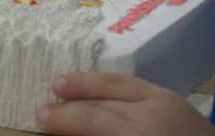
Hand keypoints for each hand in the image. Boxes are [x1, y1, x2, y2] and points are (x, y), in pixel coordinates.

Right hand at [36, 72, 214, 135]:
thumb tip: (70, 133)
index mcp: (139, 133)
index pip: (92, 120)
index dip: (64, 120)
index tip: (41, 120)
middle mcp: (151, 112)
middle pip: (100, 104)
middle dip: (68, 106)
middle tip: (41, 110)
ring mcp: (165, 101)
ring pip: (117, 84)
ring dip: (85, 83)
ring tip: (59, 83)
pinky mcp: (173, 97)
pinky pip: (135, 83)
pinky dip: (111, 83)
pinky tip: (96, 84)